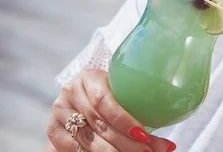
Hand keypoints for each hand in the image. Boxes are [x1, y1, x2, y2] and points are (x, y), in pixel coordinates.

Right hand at [47, 69, 175, 151]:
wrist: (80, 107)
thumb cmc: (110, 102)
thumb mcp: (123, 102)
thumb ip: (141, 120)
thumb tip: (169, 146)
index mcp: (90, 77)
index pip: (104, 100)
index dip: (125, 121)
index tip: (144, 136)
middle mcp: (71, 91)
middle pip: (98, 123)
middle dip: (124, 143)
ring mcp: (59, 111)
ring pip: (87, 139)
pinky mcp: (53, 131)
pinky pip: (75, 149)